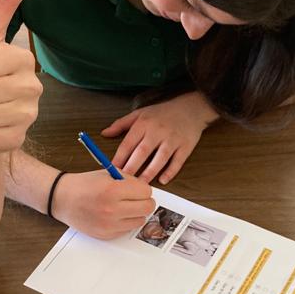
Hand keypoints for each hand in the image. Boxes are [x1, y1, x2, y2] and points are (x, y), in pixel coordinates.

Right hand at [51, 170, 155, 239]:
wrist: (62, 198)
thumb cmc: (84, 184)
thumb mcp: (108, 174)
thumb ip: (129, 180)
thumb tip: (146, 190)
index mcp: (113, 190)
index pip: (146, 192)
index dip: (143, 189)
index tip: (137, 189)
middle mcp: (112, 209)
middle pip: (147, 208)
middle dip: (145, 201)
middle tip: (136, 199)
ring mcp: (109, 224)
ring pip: (140, 221)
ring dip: (136, 213)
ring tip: (124, 207)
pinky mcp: (106, 235)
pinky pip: (127, 229)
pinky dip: (125, 222)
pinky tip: (115, 215)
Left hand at [102, 93, 216, 183]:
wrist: (190, 108)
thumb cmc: (162, 112)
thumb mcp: (140, 113)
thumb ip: (121, 124)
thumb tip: (104, 133)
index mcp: (144, 123)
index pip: (128, 143)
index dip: (119, 157)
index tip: (112, 170)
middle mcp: (158, 131)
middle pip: (142, 152)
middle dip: (132, 167)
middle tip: (123, 181)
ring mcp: (172, 139)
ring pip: (160, 158)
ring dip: (150, 172)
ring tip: (141, 185)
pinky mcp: (185, 146)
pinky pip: (178, 161)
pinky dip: (171, 171)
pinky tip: (163, 180)